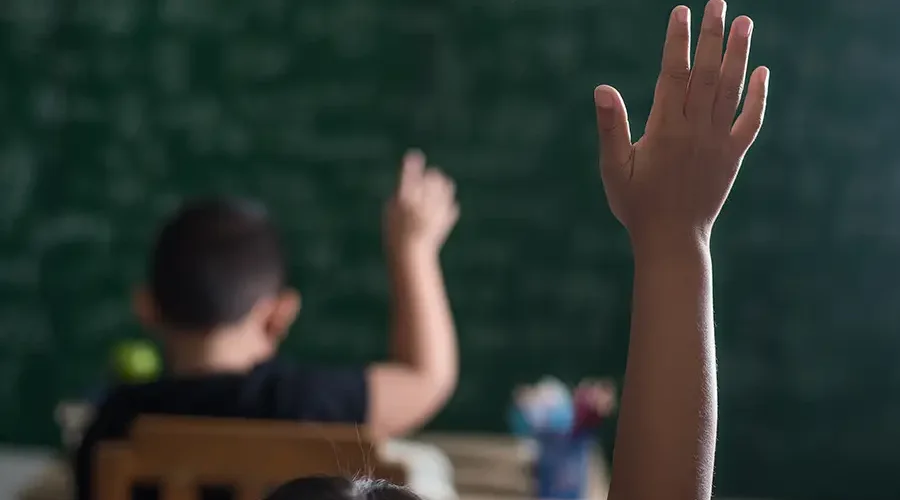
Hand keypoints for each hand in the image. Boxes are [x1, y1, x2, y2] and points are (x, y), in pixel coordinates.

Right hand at [384, 150, 459, 252]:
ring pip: (446, 186)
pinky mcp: (447, 217)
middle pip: (432, 177)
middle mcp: (422, 204)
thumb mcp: (392, 211)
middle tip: (428, 177)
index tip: (414, 155)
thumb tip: (415, 176)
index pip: (409, 175)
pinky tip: (437, 211)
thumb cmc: (396, 231)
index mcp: (404, 201)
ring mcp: (436, 211)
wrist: (411, 254)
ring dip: (441, 184)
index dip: (411, 164)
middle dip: (430, 175)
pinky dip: (446, 204)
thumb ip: (402, 192)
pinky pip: (451, 203)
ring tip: (436, 189)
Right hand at [594, 0, 768, 245]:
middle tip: (717, 2)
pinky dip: (758, 96)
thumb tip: (602, 89)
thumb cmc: (635, 204)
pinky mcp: (733, 156)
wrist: (671, 239)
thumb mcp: (613, 167)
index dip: (678, 40)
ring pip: (732, 88)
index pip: (674, 73)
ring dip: (739, 53)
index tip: (681, 12)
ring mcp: (718, 142)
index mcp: (665, 129)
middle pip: (707, 71)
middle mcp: (696, 130)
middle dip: (712, 34)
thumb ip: (610, 126)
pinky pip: (750, 120)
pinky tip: (761, 71)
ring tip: (744, 22)